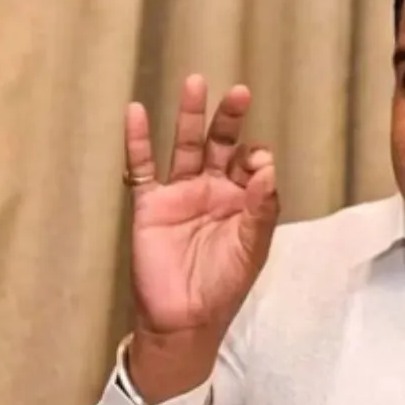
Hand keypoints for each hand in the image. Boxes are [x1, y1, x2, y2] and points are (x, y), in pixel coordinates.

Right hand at [125, 75, 278, 346]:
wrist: (183, 321)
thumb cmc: (223, 288)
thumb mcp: (251, 250)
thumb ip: (261, 210)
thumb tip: (267, 168)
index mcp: (241, 201)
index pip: (251, 163)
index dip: (256, 157)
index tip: (258, 163)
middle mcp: (212, 191)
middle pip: (220, 144)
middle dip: (228, 119)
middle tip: (238, 92)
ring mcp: (179, 195)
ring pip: (186, 146)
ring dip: (190, 116)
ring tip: (194, 83)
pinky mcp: (150, 205)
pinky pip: (142, 168)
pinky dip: (138, 141)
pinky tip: (137, 112)